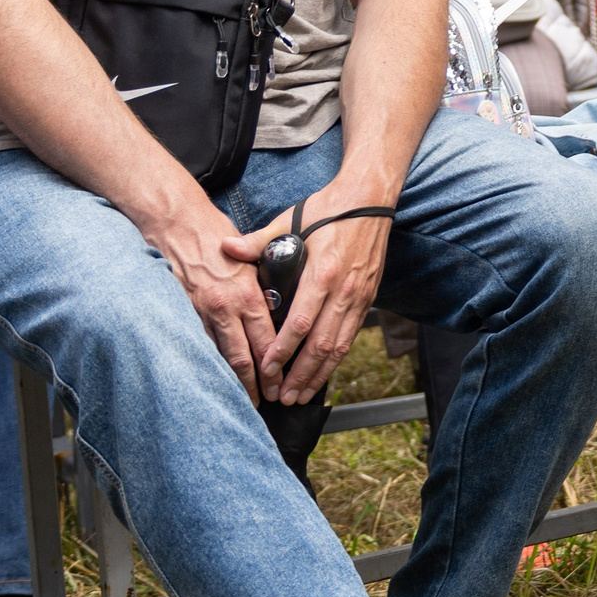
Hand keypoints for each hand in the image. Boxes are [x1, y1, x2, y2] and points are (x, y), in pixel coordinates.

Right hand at [154, 204, 280, 404]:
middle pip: (243, 356)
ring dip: (231, 379)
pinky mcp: (180, 312)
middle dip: (255, 382)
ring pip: (218, 355)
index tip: (282, 383)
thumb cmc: (216, 236)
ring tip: (241, 399)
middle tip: (266, 402)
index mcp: (247, 293)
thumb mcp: (250, 257)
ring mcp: (200, 312)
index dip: (275, 365)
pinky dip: (205, 362)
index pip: (267, 339)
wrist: (176, 223)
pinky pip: (195, 344)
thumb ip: (264, 283)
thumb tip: (280, 306)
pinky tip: (210, 378)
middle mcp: (225, 307)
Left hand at [221, 180, 398, 404]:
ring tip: (301, 395)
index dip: (283, 349)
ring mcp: (359, 296)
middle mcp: (343, 290)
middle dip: (301, 374)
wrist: (371, 199)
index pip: (301, 322)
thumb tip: (224, 248)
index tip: (266, 368)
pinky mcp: (367, 298)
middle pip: (322, 344)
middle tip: (283, 396)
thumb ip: (258, 241)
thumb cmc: (329, 209)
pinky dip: (336, 358)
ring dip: (320, 373)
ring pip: (339, 345)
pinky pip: (351, 336)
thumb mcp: (290, 220)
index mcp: (322, 273)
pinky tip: (323, 372)